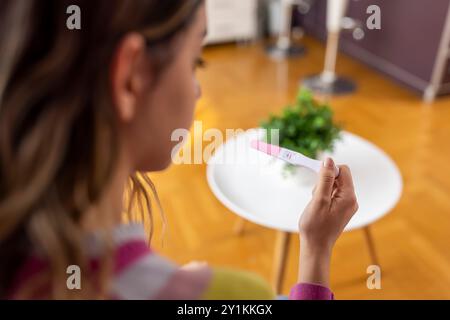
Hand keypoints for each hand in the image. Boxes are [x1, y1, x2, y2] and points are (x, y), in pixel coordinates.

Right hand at [297, 158, 357, 285]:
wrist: (316, 247)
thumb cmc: (316, 226)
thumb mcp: (319, 199)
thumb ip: (325, 179)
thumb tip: (329, 160)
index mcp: (349, 197)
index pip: (343, 170)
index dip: (329, 169)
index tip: (317, 176)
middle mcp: (351, 200)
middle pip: (339, 178)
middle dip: (325, 181)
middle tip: (315, 196)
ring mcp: (347, 206)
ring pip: (335, 186)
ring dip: (323, 189)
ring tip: (316, 204)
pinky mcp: (341, 210)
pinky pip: (334, 195)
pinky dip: (324, 197)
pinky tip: (318, 207)